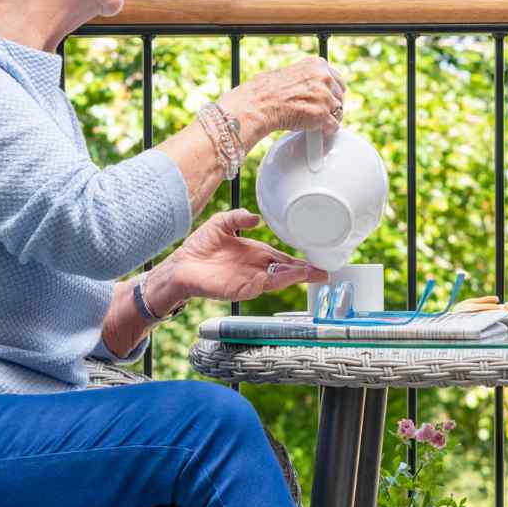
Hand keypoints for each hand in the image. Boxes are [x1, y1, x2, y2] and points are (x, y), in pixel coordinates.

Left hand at [153, 209, 327, 303]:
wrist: (181, 265)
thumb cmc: (200, 247)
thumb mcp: (222, 223)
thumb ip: (238, 217)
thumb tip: (256, 217)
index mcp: (256, 254)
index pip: (284, 259)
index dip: (300, 260)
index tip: (318, 260)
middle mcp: (257, 269)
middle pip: (287, 271)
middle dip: (306, 272)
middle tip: (325, 271)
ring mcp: (251, 280)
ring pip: (280, 279)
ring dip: (296, 276)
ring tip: (312, 272)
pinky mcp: (242, 289)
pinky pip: (264, 285)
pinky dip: (278, 281)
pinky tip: (289, 276)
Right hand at [219, 56, 345, 137]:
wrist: (259, 104)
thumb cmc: (267, 90)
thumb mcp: (290, 72)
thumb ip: (307, 77)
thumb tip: (312, 85)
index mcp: (317, 64)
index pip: (336, 79)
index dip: (332, 90)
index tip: (329, 96)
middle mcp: (325, 78)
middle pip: (339, 95)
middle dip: (330, 104)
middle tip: (318, 111)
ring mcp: (325, 97)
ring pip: (338, 111)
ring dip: (328, 117)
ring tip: (315, 121)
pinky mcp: (322, 115)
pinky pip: (334, 126)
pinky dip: (327, 130)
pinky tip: (319, 130)